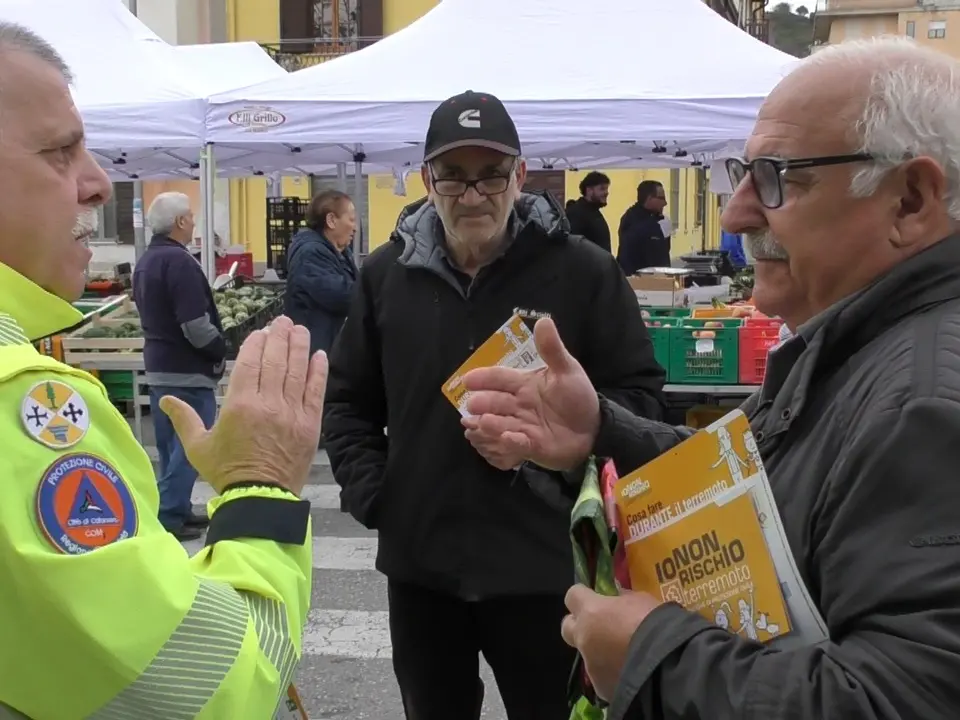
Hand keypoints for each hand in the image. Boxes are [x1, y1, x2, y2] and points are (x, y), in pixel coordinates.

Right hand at [160, 316, 327, 495]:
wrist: (260, 498)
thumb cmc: (226, 472)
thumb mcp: (198, 447)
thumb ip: (184, 419)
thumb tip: (164, 398)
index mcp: (239, 405)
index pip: (250, 363)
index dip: (257, 344)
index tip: (262, 332)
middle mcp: (268, 403)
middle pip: (275, 361)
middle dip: (280, 337)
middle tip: (284, 321)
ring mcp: (292, 412)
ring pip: (297, 371)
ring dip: (300, 346)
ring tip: (300, 329)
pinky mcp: (311, 424)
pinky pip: (316, 391)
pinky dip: (319, 371)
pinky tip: (320, 354)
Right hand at [461, 318, 598, 470]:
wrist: (594, 428)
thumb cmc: (576, 397)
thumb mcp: (567, 370)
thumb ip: (552, 349)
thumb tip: (543, 320)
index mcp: (524, 384)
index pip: (500, 378)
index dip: (484, 378)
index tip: (467, 379)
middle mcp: (518, 405)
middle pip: (496, 402)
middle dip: (483, 403)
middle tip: (472, 405)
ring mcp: (522, 426)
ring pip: (501, 423)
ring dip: (491, 423)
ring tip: (482, 422)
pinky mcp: (530, 445)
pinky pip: (518, 443)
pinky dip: (512, 442)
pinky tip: (507, 438)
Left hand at [560, 585, 661, 700]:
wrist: (667, 666)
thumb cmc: (656, 625)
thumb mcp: (642, 601)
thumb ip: (624, 600)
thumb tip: (619, 599)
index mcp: (591, 611)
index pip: (572, 595)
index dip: (582, 595)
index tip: (594, 596)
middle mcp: (584, 638)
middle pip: (567, 627)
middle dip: (579, 625)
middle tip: (599, 625)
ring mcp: (590, 665)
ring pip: (587, 655)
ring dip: (600, 652)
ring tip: (625, 655)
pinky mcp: (600, 687)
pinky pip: (602, 676)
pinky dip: (612, 673)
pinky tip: (631, 673)